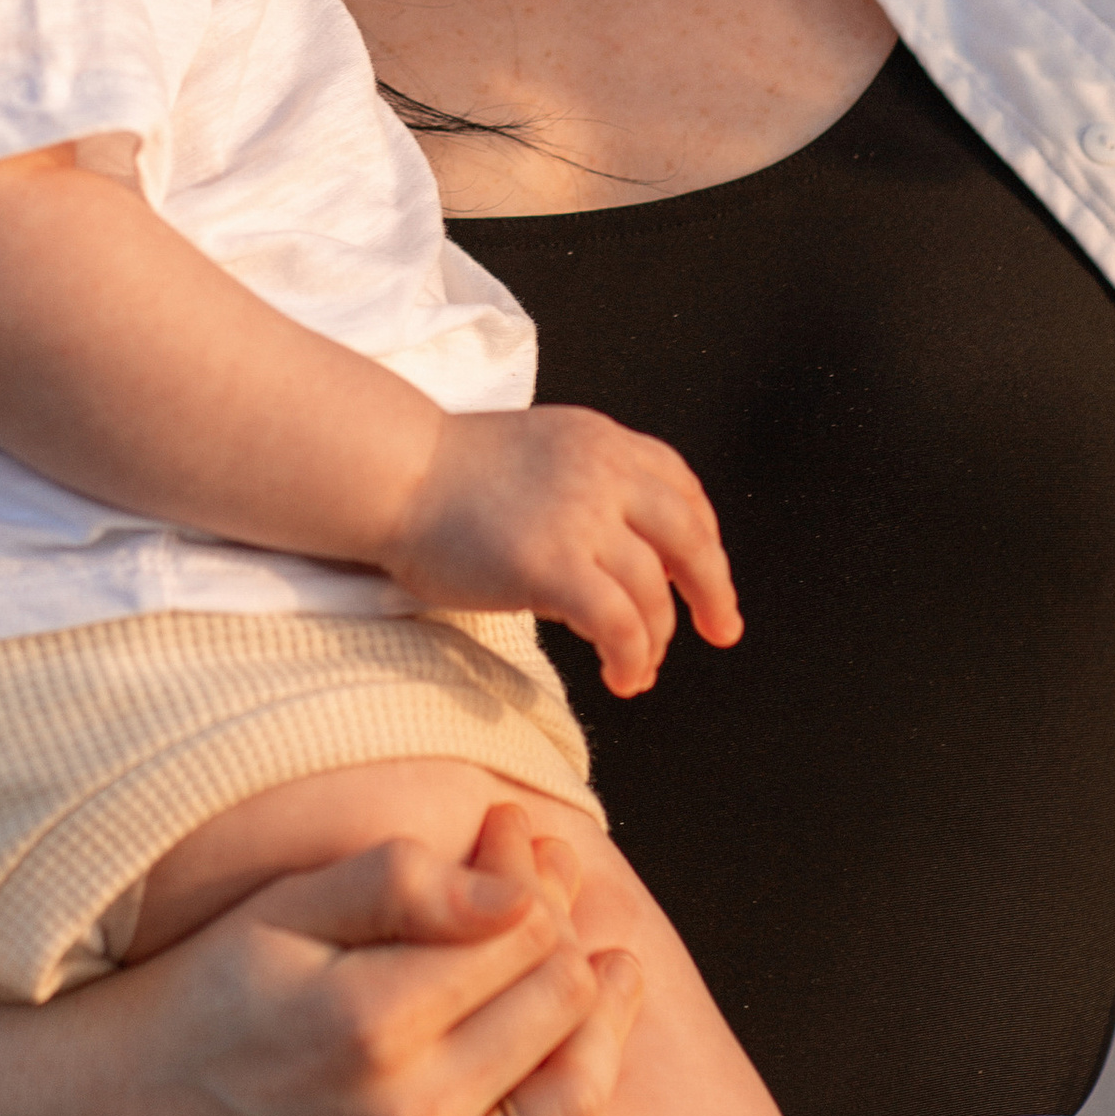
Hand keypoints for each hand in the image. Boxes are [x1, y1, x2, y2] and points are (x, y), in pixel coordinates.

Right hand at [9, 803, 694, 1115]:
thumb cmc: (191, 998)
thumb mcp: (280, 910)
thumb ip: (401, 881)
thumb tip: (515, 885)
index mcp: (371, 1020)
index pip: (514, 932)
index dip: (532, 873)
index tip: (520, 839)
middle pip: (550, 1010)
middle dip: (569, 938)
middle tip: (557, 893)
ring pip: (562, 1112)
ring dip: (607, 1040)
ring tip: (616, 981)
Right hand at [376, 406, 740, 693]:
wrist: (392, 475)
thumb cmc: (444, 475)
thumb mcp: (538, 453)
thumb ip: (586, 482)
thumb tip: (624, 545)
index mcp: (599, 439)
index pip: (679, 485)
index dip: (703, 535)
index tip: (706, 571)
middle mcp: (602, 471)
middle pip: (689, 536)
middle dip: (713, 589)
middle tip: (722, 627)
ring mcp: (581, 517)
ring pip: (653, 591)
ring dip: (656, 640)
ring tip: (640, 669)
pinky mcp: (554, 565)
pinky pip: (620, 625)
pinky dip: (631, 658)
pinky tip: (621, 676)